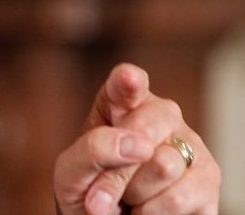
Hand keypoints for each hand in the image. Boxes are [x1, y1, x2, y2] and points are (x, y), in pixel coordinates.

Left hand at [54, 63, 220, 214]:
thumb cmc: (86, 191)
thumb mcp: (71, 172)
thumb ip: (92, 150)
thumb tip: (135, 144)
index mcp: (120, 104)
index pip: (126, 84)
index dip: (128, 81)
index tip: (127, 78)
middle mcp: (161, 116)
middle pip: (144, 129)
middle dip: (117, 168)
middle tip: (101, 191)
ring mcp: (190, 146)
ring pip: (163, 166)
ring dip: (133, 193)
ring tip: (128, 198)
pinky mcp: (208, 181)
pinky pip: (177, 199)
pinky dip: (150, 213)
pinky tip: (145, 211)